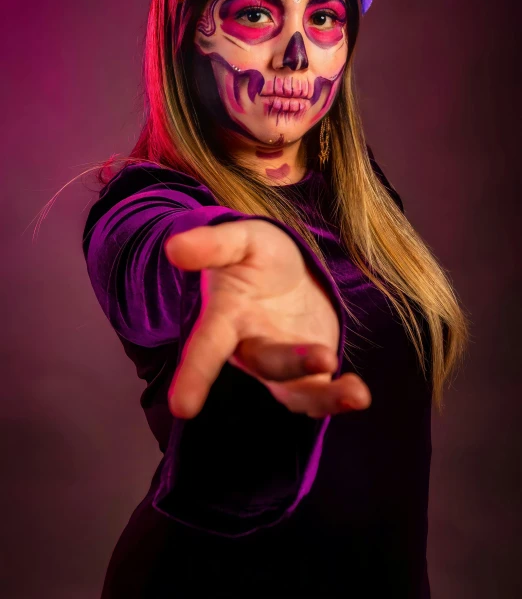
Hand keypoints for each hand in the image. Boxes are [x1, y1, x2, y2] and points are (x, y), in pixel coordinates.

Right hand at [164, 219, 370, 418]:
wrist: (287, 271)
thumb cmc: (256, 255)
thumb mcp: (240, 239)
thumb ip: (212, 244)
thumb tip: (173, 247)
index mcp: (225, 316)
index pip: (206, 346)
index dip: (194, 375)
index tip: (181, 408)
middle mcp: (248, 347)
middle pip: (265, 362)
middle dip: (292, 364)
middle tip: (325, 358)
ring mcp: (279, 366)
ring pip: (294, 390)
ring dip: (323, 396)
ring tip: (356, 394)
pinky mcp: (306, 375)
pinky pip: (319, 394)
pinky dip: (339, 397)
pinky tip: (358, 395)